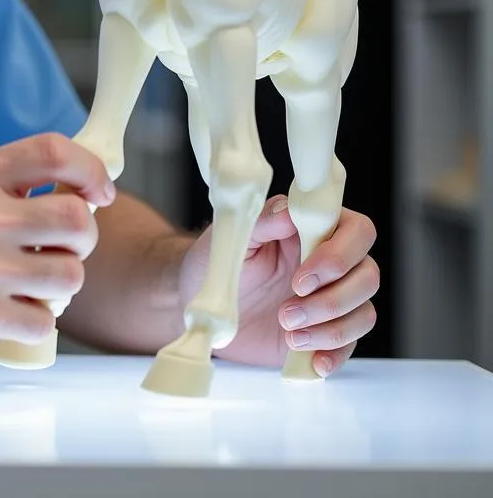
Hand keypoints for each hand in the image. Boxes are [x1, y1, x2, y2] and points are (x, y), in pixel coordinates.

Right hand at [0, 133, 115, 352]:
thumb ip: (17, 176)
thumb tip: (86, 180)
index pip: (55, 153)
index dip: (91, 169)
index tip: (100, 190)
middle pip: (77, 219)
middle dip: (82, 235)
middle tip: (63, 242)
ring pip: (71, 274)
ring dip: (61, 279)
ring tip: (32, 275)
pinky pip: (46, 319)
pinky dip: (36, 316)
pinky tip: (12, 304)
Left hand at [178, 195, 378, 375]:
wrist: (203, 303)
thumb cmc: (220, 261)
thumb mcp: (235, 238)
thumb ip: (263, 222)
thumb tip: (288, 211)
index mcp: (315, 230)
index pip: (357, 231)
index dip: (338, 255)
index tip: (300, 278)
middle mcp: (332, 262)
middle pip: (368, 275)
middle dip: (330, 299)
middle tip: (286, 310)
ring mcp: (333, 298)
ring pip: (363, 312)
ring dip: (329, 328)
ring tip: (287, 333)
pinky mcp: (327, 331)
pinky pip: (350, 345)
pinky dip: (335, 354)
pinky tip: (312, 359)